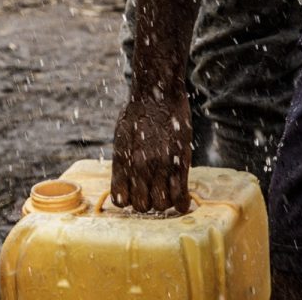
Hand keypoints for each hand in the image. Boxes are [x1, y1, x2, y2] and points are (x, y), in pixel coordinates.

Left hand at [111, 89, 192, 212]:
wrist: (157, 93)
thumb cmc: (137, 113)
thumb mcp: (121, 136)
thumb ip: (123, 160)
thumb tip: (124, 182)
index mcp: (122, 161)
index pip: (120, 199)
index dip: (128, 200)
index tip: (134, 194)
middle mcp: (139, 167)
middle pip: (142, 207)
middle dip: (147, 202)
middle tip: (153, 192)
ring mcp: (160, 166)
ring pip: (161, 205)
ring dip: (164, 202)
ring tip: (167, 192)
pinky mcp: (180, 163)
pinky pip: (180, 196)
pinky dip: (181, 202)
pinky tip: (181, 199)